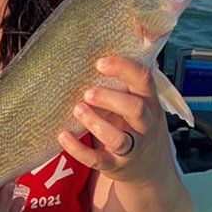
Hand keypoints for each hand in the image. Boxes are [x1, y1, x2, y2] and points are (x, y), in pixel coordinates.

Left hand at [58, 56, 167, 181]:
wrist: (148, 170)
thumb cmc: (134, 125)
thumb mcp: (139, 102)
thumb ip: (127, 81)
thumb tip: (114, 41)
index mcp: (149, 102)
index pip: (144, 80)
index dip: (123, 68)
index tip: (100, 63)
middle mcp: (145, 125)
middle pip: (135, 109)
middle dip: (110, 98)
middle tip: (87, 92)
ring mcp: (132, 148)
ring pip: (118, 139)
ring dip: (95, 123)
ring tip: (77, 110)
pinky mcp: (116, 166)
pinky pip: (97, 160)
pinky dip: (78, 149)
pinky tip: (63, 135)